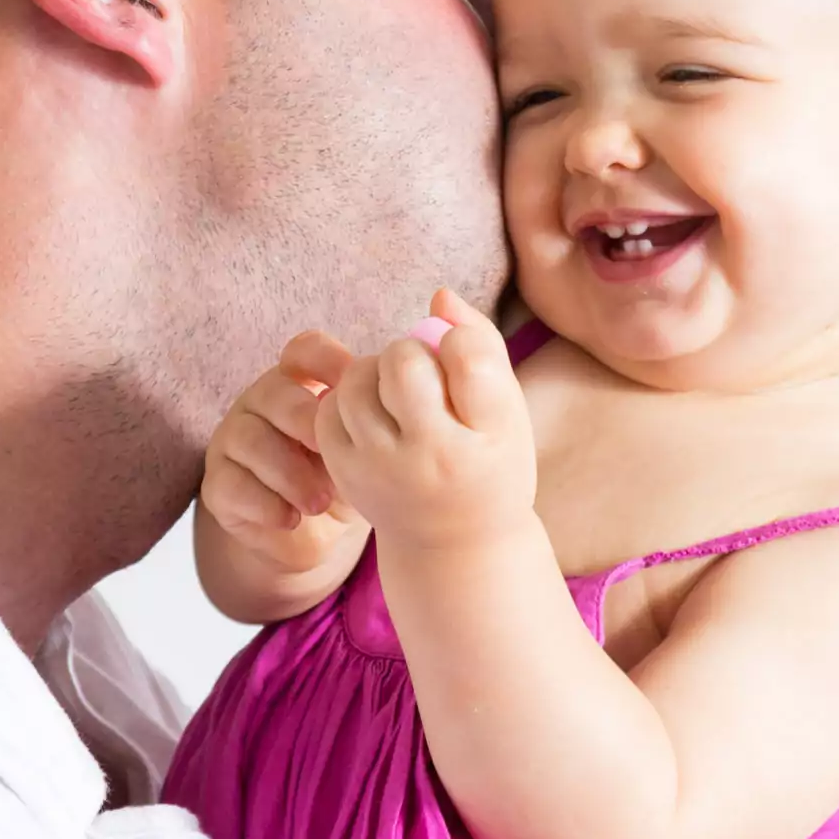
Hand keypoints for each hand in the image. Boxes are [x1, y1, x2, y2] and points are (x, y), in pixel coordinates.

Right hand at [199, 331, 362, 575]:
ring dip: (288, 472)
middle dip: (305, 422)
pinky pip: (231, 485)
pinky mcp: (218, 485)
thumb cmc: (338, 480)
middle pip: (273, 392)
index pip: (304, 352)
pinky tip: (290, 518)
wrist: (308, 536)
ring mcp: (233, 442)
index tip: (350, 383)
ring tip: (318, 502)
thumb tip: (390, 410)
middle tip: (333, 454)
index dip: (324, 360)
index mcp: (300, 384)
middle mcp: (261, 404)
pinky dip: (264, 504)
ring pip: (249, 439)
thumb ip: (368, 426)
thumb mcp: (360, 452)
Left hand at [315, 288, 535, 551]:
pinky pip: (331, 407)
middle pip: (403, 362)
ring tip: (397, 391)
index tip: (465, 360)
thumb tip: (438, 294)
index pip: (467, 354)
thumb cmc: (490, 460)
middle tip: (426, 374)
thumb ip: (481, 345)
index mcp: (488, 436)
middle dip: (412, 353)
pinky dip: (349, 396)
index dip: (461, 340)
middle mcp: (433, 457)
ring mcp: (382, 469)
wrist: (457, 544)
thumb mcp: (507, 408)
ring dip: (376, 370)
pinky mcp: (346, 475)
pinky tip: (374, 411)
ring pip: (359, 379)